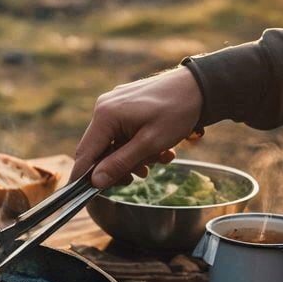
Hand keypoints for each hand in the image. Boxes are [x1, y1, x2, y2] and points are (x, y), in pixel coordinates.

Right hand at [72, 66, 203, 188]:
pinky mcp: (124, 104)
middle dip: (121, 166)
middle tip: (143, 174)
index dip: (84, 177)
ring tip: (159, 158)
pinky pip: (122, 131)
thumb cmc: (176, 112)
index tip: (86, 195)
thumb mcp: (150, 143)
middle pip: (100, 150)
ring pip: (114, 143)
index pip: (85, 153)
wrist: (198, 86)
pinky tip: (158, 148)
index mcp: (106, 115)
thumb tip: (95, 182)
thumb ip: (120, 163)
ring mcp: (114, 104)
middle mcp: (104, 107)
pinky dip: (137, 144)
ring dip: (134, 156)